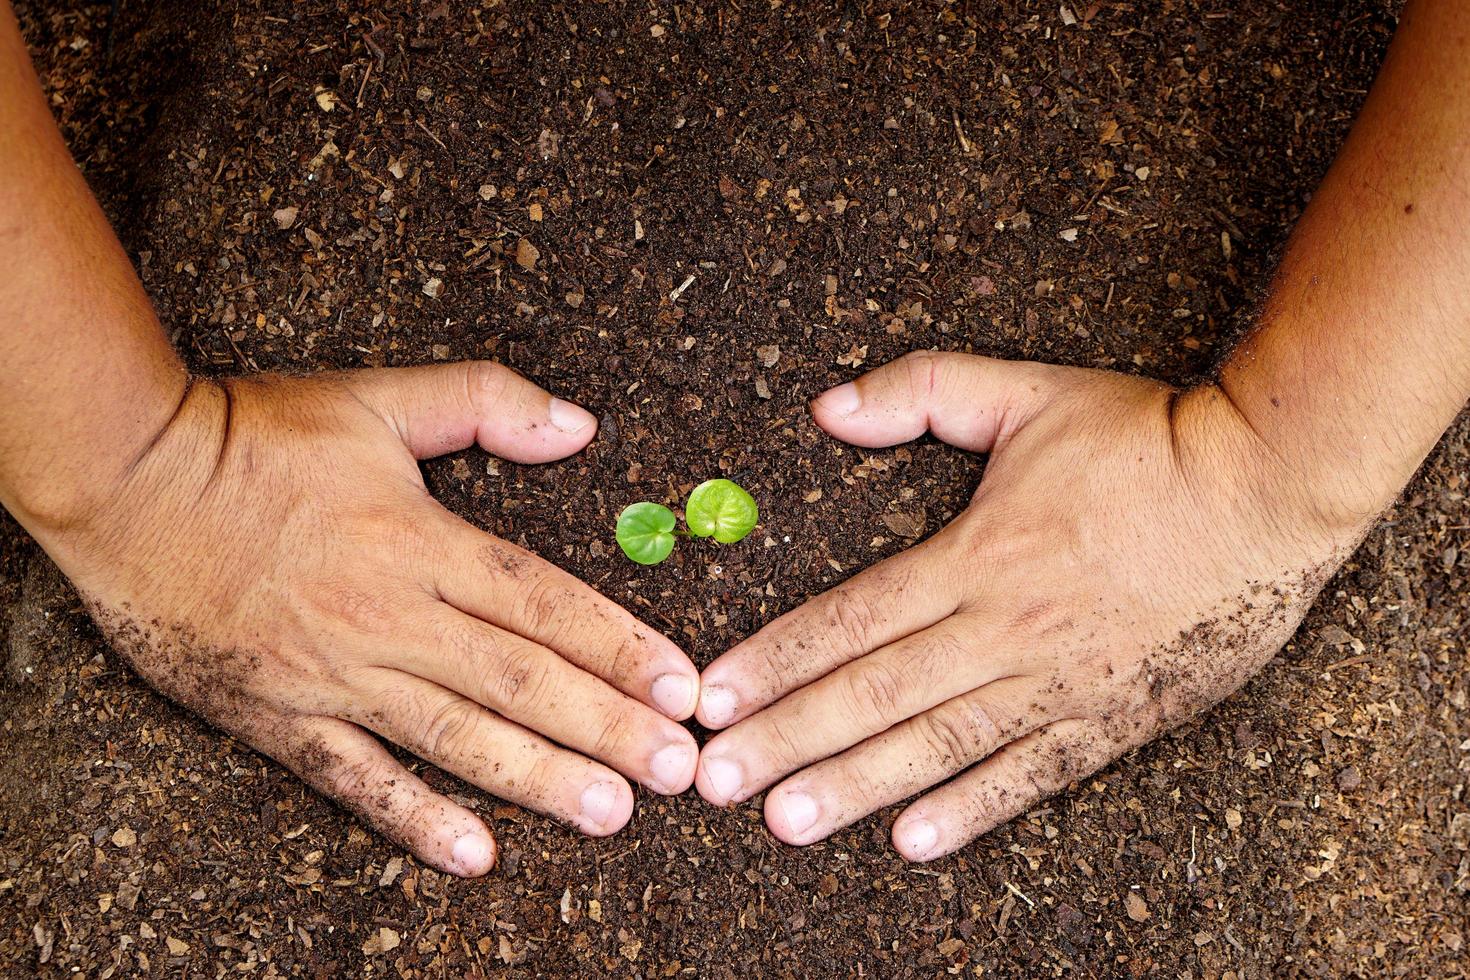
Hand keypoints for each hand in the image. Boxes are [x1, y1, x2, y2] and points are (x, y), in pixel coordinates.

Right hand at [39, 362, 699, 875]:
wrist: (122, 480)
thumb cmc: (250, 436)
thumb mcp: (376, 398)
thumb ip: (485, 402)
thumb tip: (578, 424)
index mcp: (419, 539)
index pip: (543, 602)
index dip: (620, 646)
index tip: (680, 687)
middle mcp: (387, 615)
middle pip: (518, 679)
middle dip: (606, 726)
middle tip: (678, 770)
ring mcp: (332, 674)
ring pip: (454, 735)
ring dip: (538, 778)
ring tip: (612, 813)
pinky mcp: (278, 715)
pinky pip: (355, 778)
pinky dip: (414, 818)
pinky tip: (474, 852)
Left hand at [693, 351, 1362, 860]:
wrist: (1268, 492)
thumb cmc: (1145, 440)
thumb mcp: (1024, 392)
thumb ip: (920, 392)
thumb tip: (828, 407)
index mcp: (976, 555)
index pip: (850, 619)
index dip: (774, 660)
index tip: (712, 698)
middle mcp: (1005, 629)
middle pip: (874, 695)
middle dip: (787, 739)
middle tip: (716, 781)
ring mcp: (1057, 682)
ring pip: (938, 747)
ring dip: (855, 787)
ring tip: (786, 823)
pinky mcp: (1108, 717)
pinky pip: (1028, 776)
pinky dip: (970, 812)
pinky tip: (912, 841)